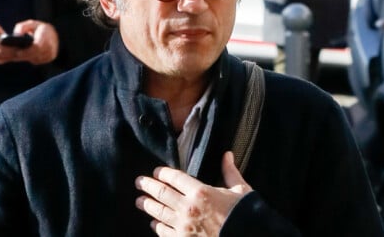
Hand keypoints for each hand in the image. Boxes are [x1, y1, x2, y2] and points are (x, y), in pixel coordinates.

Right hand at [0, 16, 57, 64]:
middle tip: (25, 51)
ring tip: (22, 52)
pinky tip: (15, 54)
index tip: (20, 47)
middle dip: (13, 54)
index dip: (9, 48)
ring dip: (11, 57)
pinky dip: (6, 58)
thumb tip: (1, 33)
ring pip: (0, 59)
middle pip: (1, 55)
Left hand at [135, 151, 251, 235]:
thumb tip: (227, 154)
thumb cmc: (245, 216)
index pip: (174, 177)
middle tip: (138, 182)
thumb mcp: (240, 191)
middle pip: (161, 193)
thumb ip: (230, 172)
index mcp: (201, 192)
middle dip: (147, 186)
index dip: (162, 173)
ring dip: (147, 205)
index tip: (155, 171)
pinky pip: (164, 233)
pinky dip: (157, 227)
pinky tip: (154, 224)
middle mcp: (189, 208)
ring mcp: (184, 227)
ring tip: (139, 201)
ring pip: (158, 213)